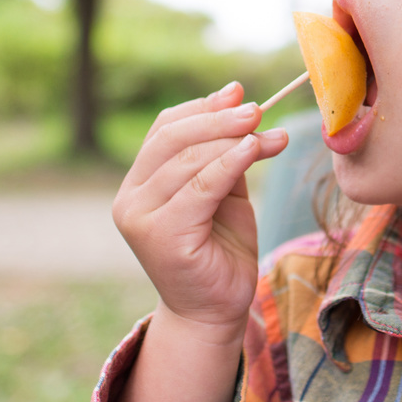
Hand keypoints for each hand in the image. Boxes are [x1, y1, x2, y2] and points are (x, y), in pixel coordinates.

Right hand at [112, 82, 290, 334]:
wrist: (216, 309)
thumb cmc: (221, 249)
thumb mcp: (223, 189)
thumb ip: (223, 149)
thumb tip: (233, 92)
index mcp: (138, 183)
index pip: (164, 130)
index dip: (202, 108)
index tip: (239, 94)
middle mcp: (130, 199)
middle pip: (173, 139)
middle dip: (219, 119)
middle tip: (258, 109)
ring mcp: (141, 218)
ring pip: (189, 160)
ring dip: (234, 139)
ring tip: (270, 134)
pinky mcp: (162, 236)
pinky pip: (201, 187)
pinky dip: (230, 163)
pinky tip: (255, 150)